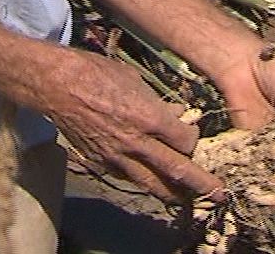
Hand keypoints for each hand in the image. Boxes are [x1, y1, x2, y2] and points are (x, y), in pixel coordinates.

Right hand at [26, 50, 220, 202]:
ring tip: (188, 200)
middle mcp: (135, 142)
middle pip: (176, 170)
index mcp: (147, 117)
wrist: (56, 85)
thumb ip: (157, 103)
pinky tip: (151, 182)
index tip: (193, 137)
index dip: (193, 141)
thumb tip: (176, 115)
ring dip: (172, 193)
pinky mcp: (100, 163)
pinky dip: (142, 181)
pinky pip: (128, 178)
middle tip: (219, 193)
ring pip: (151, 184)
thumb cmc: (95, 73)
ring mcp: (116, 156)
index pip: (184, 141)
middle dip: (200, 184)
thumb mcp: (133, 80)